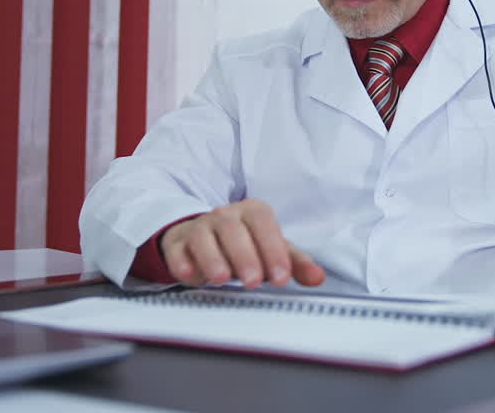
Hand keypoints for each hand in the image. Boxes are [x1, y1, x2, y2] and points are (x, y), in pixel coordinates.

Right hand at [160, 199, 325, 287]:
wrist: (203, 237)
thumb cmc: (244, 244)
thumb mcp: (272, 250)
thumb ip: (295, 263)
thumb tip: (317, 277)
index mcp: (252, 213)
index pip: (264, 225)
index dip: (273, 250)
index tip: (281, 277)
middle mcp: (225, 216)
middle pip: (233, 230)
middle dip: (245, 256)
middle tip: (254, 281)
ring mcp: (199, 228)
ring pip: (203, 237)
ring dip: (213, 258)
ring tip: (222, 278)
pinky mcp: (178, 243)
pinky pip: (177, 249)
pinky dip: (182, 261)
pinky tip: (190, 274)